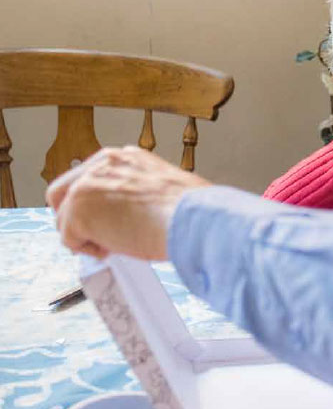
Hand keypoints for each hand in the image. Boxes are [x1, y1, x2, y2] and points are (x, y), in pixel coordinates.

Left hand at [45, 146, 210, 259]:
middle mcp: (101, 165)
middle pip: (63, 193)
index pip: (90, 178)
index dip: (96, 204)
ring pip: (64, 219)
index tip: (108, 218)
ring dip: (85, 236)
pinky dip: (89, 250)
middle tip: (99, 235)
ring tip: (115, 244)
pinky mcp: (78, 212)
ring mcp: (86, 187)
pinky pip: (70, 240)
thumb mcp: (164, 187)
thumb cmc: (191, 209)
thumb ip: (138, 192)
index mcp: (124, 158)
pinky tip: (115, 249)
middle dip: (76, 218)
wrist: (193, 219)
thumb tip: (132, 213)